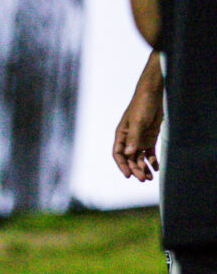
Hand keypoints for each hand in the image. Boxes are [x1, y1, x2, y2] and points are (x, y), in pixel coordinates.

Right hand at [113, 51, 162, 181]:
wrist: (153, 94)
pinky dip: (152, 160)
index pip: (118, 154)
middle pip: (130, 158)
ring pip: (140, 157)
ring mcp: (139, 139)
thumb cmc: (141, 105)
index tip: (129, 174)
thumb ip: (134, 138)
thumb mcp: (137, 122)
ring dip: (144, 167)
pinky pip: (150, 152)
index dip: (122, 165)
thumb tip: (129, 154)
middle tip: (143, 179)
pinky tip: (156, 168)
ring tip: (149, 177)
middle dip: (136, 169)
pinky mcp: (149, 137)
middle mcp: (129, 139)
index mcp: (121, 135)